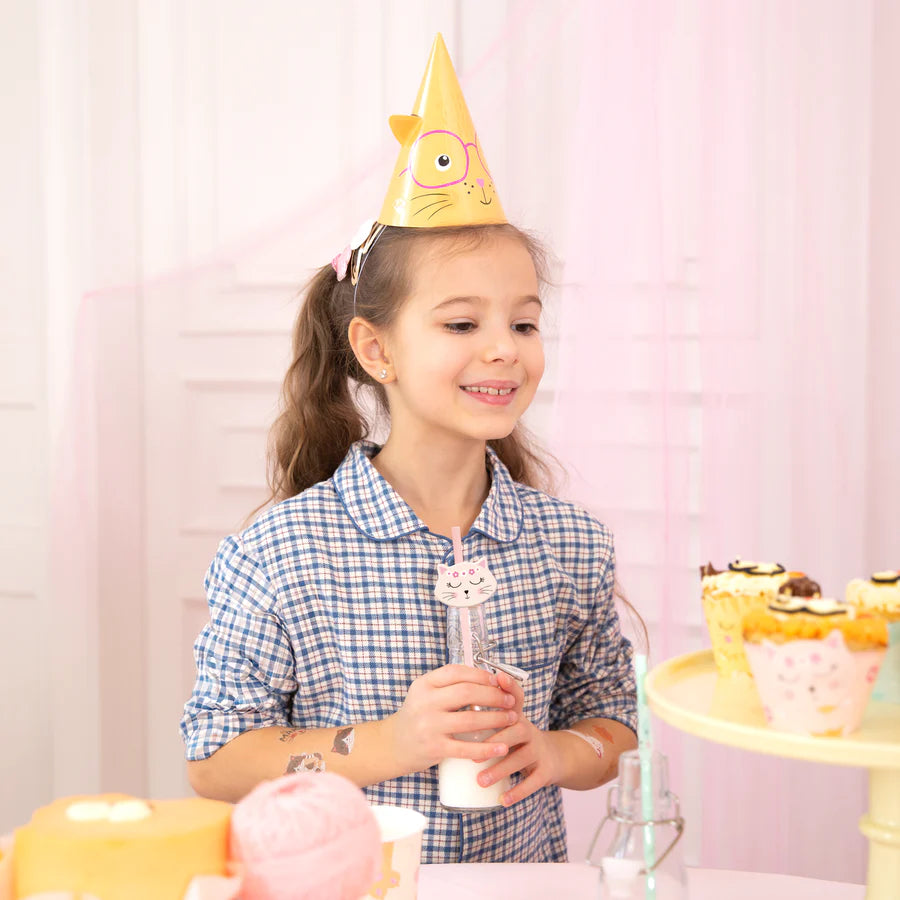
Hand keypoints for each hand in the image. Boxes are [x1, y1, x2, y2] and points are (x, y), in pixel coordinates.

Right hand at [389, 664, 518, 774]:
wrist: (394, 745)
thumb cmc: (419, 716)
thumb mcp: (426, 694)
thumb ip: (449, 685)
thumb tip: (488, 678)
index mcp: (424, 684)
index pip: (456, 672)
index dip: (480, 675)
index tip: (497, 681)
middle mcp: (425, 702)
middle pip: (467, 693)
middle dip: (494, 695)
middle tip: (510, 700)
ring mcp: (429, 726)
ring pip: (471, 719)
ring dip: (497, 718)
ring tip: (512, 718)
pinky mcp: (434, 748)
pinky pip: (467, 748)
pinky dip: (488, 748)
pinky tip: (502, 747)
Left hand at [473, 671, 563, 806]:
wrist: (552, 757)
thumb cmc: (516, 738)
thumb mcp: (505, 721)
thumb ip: (482, 709)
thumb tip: (449, 700)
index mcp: (516, 715)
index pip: (515, 697)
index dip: (509, 687)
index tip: (498, 679)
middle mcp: (529, 729)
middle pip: (515, 730)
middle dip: (494, 742)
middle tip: (472, 756)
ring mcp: (538, 750)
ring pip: (521, 758)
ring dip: (500, 769)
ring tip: (480, 780)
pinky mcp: (546, 770)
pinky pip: (533, 782)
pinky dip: (518, 792)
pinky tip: (503, 800)